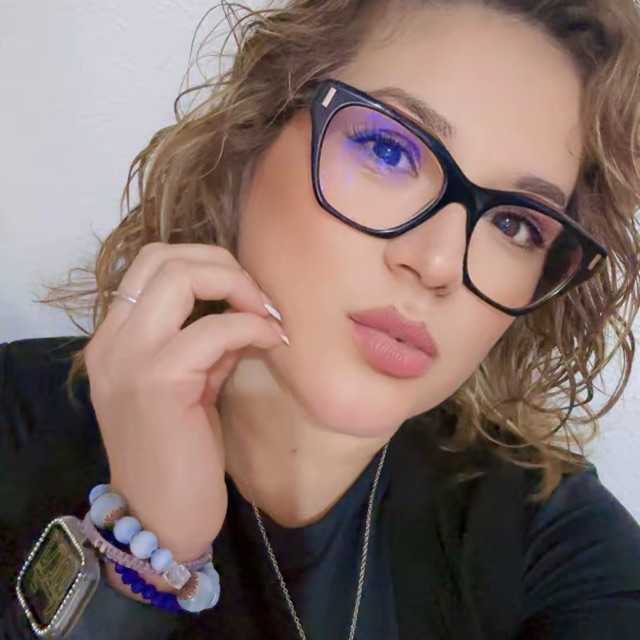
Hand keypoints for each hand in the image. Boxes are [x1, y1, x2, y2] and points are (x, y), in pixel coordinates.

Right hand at [84, 242, 285, 560]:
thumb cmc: (178, 455)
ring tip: (267, 315)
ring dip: (238, 286)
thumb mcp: (192, 385)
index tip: (245, 291)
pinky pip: (215, 329)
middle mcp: (112, 340)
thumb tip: (245, 310)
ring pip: (180, 276)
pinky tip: (274, 343)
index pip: (151, 263)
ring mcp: (129, 358)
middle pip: (162, 257)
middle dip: (222, 263)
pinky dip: (252, 327)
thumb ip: (209, 344)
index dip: (205, 262)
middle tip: (259, 296)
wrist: (160, 519)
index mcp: (114, 338)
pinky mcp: (158, 381)